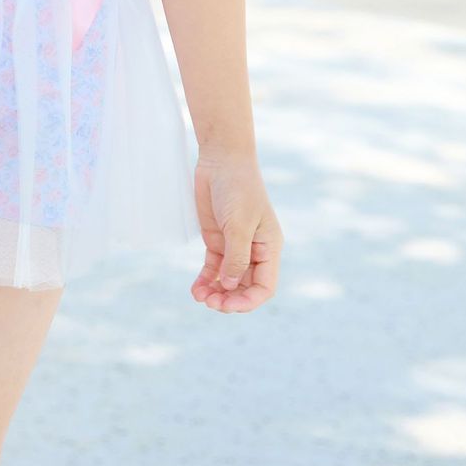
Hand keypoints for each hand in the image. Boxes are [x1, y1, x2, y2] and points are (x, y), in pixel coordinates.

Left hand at [189, 147, 282, 312]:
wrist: (222, 160)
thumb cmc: (238, 188)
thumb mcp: (239, 224)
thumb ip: (236, 257)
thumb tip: (229, 286)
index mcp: (269, 248)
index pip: (265, 286)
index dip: (249, 300)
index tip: (229, 305)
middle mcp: (254, 251)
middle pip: (244, 287)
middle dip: (229, 299)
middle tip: (211, 303)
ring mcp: (235, 247)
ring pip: (227, 280)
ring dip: (215, 292)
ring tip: (200, 296)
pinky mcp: (217, 241)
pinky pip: (213, 268)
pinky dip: (206, 280)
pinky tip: (196, 289)